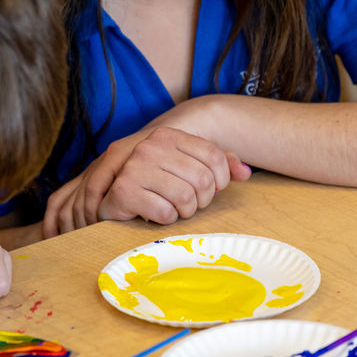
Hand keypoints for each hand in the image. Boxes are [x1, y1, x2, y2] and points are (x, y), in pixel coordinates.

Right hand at [42, 126, 250, 237]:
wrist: (110, 198)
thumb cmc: (155, 185)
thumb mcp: (186, 168)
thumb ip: (218, 165)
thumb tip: (246, 173)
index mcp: (167, 135)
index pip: (215, 157)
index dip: (220, 180)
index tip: (211, 190)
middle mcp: (150, 146)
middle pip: (203, 180)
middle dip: (202, 200)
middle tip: (189, 205)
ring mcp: (134, 167)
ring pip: (185, 198)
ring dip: (184, 212)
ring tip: (172, 209)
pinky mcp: (123, 191)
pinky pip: (165, 213)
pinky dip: (165, 220)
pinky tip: (154, 215)